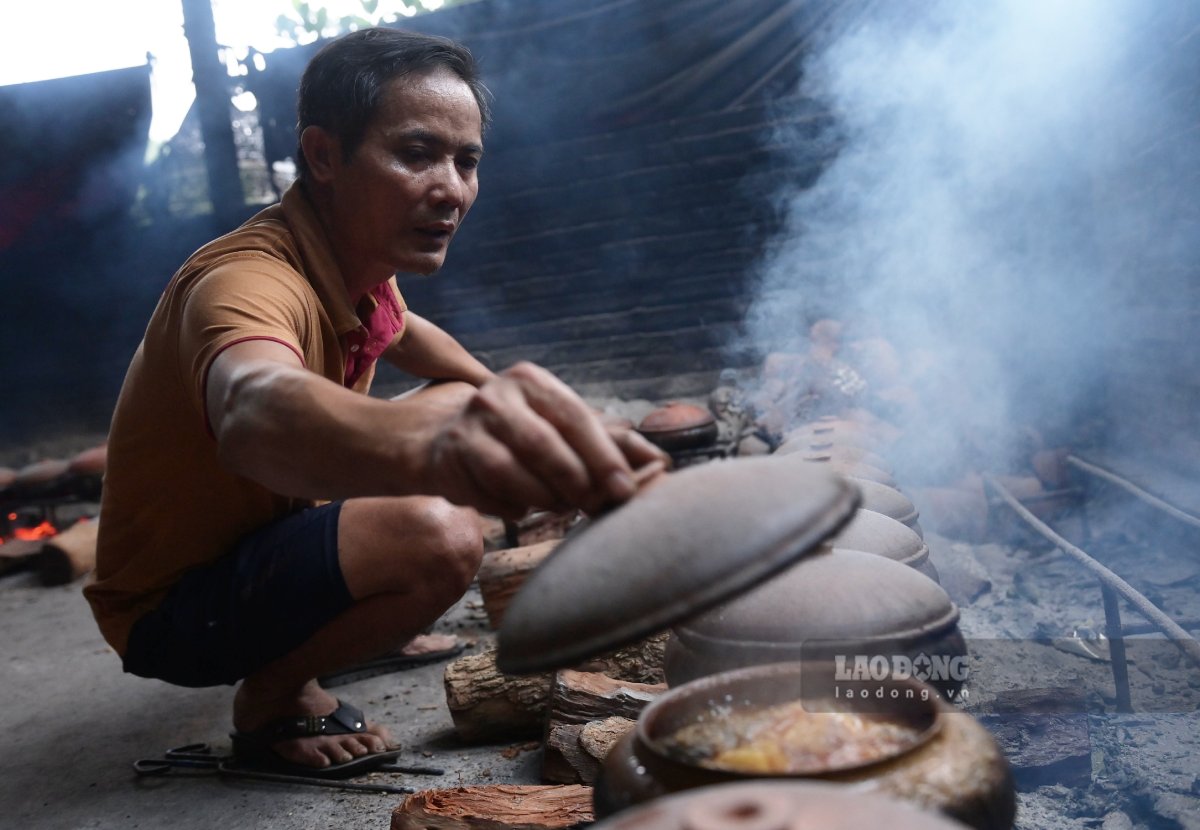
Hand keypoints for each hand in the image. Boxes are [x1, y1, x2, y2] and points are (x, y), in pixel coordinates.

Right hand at [427, 362, 668, 516]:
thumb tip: (662, 462)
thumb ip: (612, 441)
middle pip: (544, 445)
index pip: (575, 417)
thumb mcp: (565, 428)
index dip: (603, 456)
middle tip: (598, 506)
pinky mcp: (449, 460)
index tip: (627, 489)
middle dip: (578, 482)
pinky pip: (492, 496)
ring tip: (562, 506)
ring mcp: (468, 427)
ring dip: (546, 499)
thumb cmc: (522, 434)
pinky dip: (515, 509)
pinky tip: (523, 507)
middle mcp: (496, 396)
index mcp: (531, 381)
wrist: (445, 442)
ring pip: (514, 474)